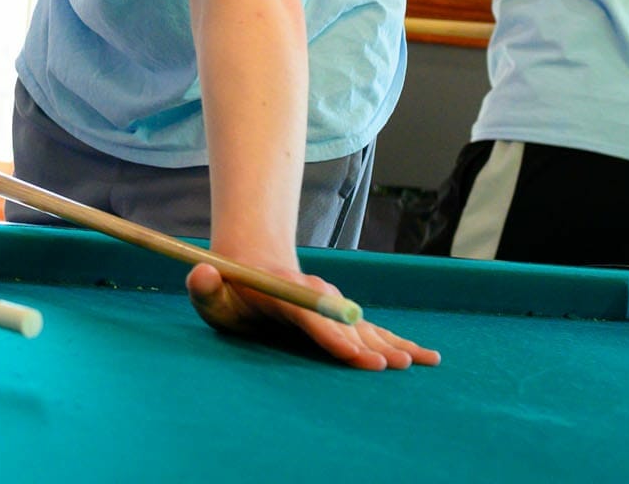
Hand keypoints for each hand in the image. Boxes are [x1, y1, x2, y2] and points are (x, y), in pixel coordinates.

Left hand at [183, 247, 438, 371]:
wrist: (254, 261)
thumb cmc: (229, 287)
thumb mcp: (208, 289)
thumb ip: (202, 285)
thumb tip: (202, 272)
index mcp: (284, 293)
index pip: (308, 313)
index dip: (330, 333)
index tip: (350, 351)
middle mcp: (315, 296)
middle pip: (343, 324)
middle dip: (365, 346)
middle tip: (388, 367)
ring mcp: (333, 304)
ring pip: (364, 326)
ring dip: (389, 344)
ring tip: (414, 363)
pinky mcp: (343, 315)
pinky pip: (373, 330)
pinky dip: (399, 342)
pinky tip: (426, 357)